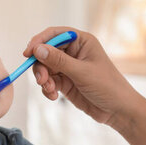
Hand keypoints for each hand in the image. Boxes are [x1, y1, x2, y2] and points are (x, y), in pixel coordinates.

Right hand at [23, 26, 137, 128]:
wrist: (117, 110)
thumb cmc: (107, 86)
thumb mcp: (82, 72)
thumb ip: (58, 60)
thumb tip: (37, 49)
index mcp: (81, 41)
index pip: (54, 34)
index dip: (39, 41)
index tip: (28, 53)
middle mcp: (73, 52)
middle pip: (46, 52)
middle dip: (41, 66)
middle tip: (41, 80)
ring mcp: (69, 68)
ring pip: (45, 68)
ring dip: (43, 79)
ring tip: (50, 90)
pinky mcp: (66, 82)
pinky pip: (49, 81)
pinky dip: (47, 88)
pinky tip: (53, 96)